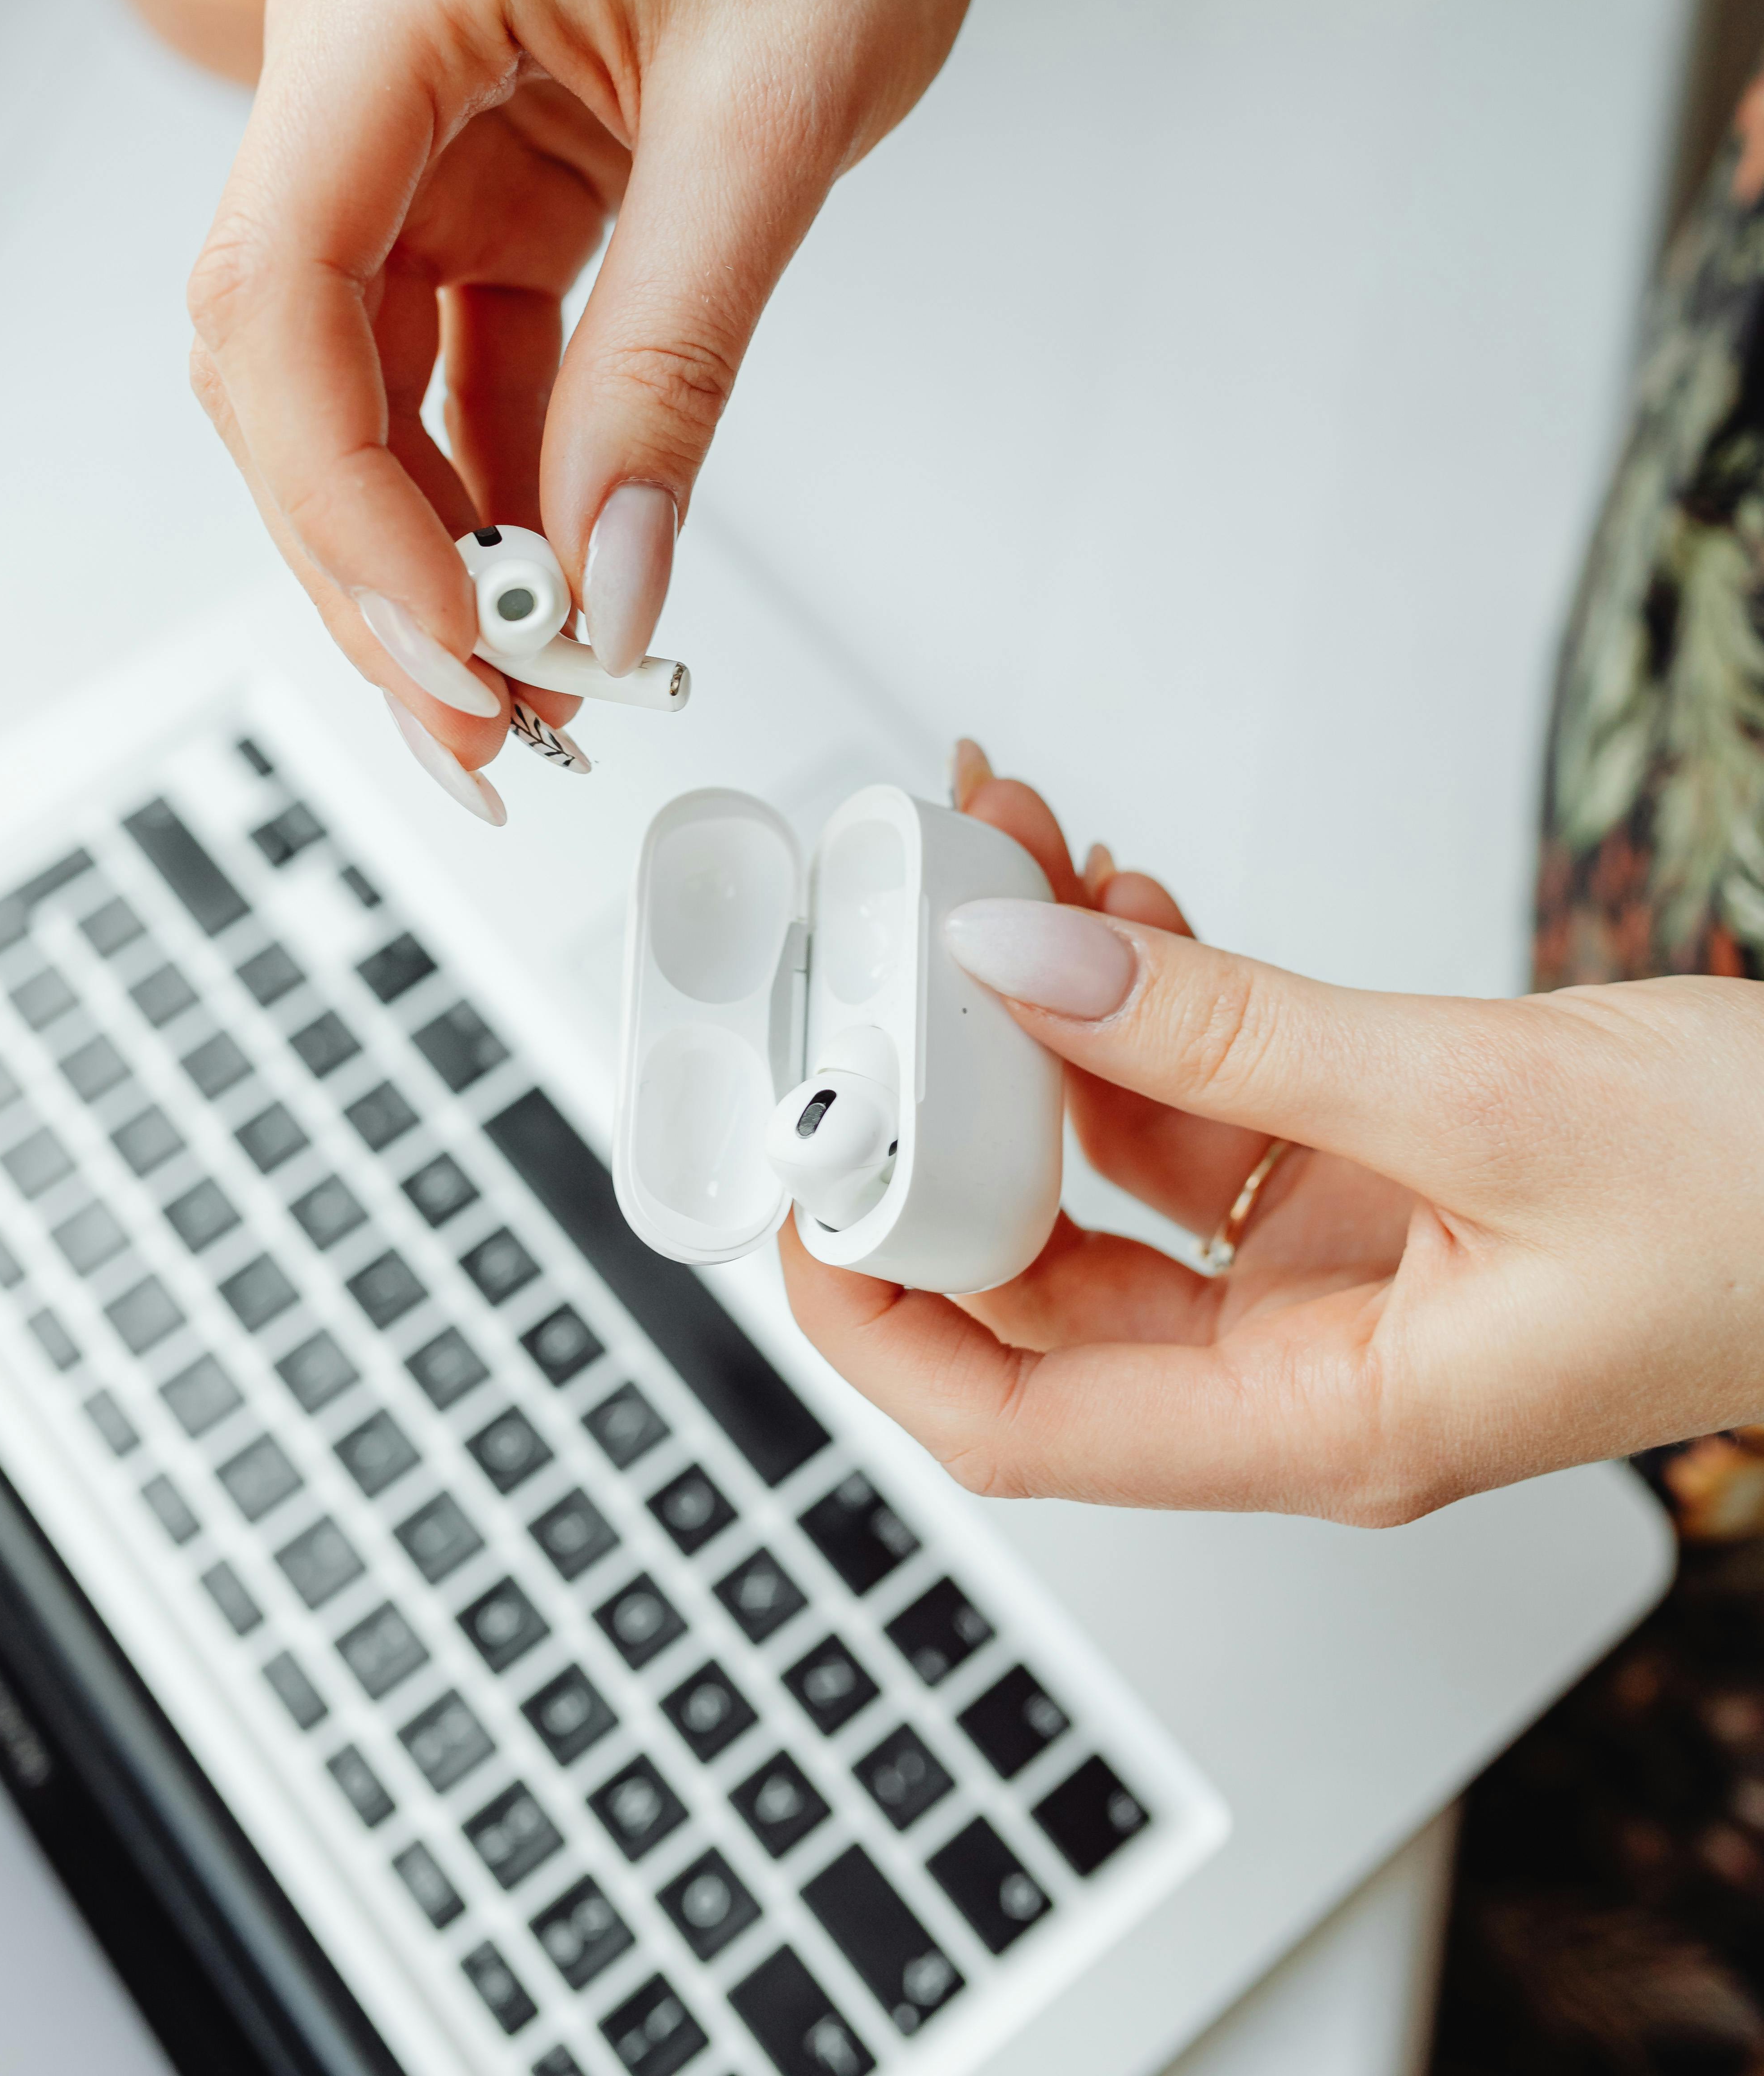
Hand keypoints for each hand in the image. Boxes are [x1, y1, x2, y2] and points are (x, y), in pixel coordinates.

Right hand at [187, 0, 1018, 815]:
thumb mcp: (770, 134)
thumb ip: (670, 368)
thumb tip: (607, 593)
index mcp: (383, 9)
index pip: (275, 295)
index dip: (336, 496)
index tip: (449, 638)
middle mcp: (353, 72)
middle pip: (284, 366)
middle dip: (368, 555)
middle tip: (480, 726)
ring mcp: (404, 136)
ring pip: (351, 388)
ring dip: (424, 542)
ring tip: (522, 692)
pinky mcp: (474, 188)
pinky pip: (448, 365)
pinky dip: (492, 480)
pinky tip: (557, 579)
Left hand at [782, 745, 1763, 1521]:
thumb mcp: (1484, 1102)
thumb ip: (1241, 1034)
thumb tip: (1025, 968)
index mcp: (1332, 1422)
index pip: (1021, 1428)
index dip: (880, 1321)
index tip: (795, 1191)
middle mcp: (1312, 1361)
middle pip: (1046, 1270)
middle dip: (955, 1101)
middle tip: (891, 943)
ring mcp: (1337, 1266)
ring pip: (1122, 1154)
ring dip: (1049, 1012)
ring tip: (1005, 851)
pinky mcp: (1374, 1177)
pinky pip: (1209, 1095)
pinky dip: (1152, 995)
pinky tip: (1116, 901)